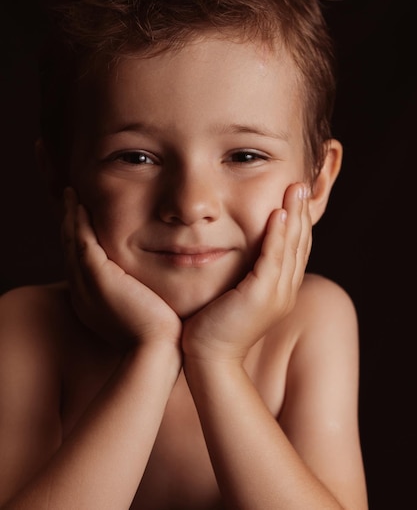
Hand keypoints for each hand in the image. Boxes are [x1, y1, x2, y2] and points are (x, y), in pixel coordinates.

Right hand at [62, 187, 181, 350]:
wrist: (156, 351)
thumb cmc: (159, 336)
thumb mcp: (145, 312)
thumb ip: (143, 295)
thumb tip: (155, 288)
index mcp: (91, 300)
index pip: (80, 262)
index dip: (78, 239)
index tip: (82, 220)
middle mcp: (82, 292)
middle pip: (68, 249)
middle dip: (68, 224)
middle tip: (70, 200)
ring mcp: (86, 285)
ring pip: (71, 242)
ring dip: (70, 216)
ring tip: (72, 196)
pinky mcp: (97, 277)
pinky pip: (81, 241)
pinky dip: (78, 222)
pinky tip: (80, 205)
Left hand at [182, 182, 311, 361]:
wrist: (209, 358)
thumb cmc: (215, 326)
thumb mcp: (235, 294)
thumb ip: (244, 274)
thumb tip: (239, 253)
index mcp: (280, 290)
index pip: (295, 249)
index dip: (297, 222)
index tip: (294, 197)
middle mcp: (285, 291)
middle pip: (300, 244)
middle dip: (300, 212)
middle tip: (300, 185)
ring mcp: (277, 294)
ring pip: (291, 248)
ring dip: (294, 216)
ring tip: (294, 190)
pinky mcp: (261, 295)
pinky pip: (273, 259)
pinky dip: (277, 235)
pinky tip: (278, 214)